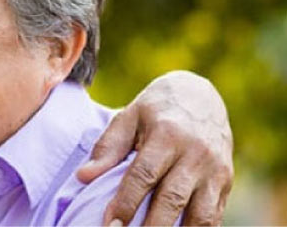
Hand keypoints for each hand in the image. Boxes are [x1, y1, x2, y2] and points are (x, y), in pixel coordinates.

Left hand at [76, 70, 233, 225]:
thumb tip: (83, 177)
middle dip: (150, 226)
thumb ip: (108, 147)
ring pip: (200, 214)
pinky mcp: (226, 182)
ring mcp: (215, 170)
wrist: (202, 96)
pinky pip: (214, 216)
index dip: (126, 202)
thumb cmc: (156, 109)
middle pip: (172, 199)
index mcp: (166, 134)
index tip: (110, 224)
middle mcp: (195, 153)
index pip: (144, 174)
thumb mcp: (129, 117)